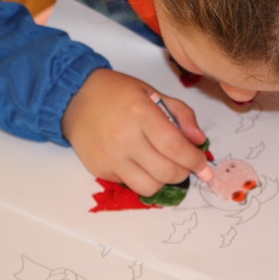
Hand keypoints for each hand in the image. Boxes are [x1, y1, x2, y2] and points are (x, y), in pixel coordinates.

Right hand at [62, 69, 210, 195]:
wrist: (74, 98)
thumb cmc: (117, 93)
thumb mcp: (152, 92)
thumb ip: (181, 114)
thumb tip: (199, 141)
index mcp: (141, 113)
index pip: (175, 146)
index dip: (194, 161)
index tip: (204, 169)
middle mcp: (125, 138)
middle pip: (165, 171)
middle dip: (183, 173)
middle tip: (185, 166)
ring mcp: (110, 157)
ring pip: (149, 187)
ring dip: (163, 181)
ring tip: (164, 167)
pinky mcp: (100, 170)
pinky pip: (130, 185)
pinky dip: (142, 178)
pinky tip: (140, 163)